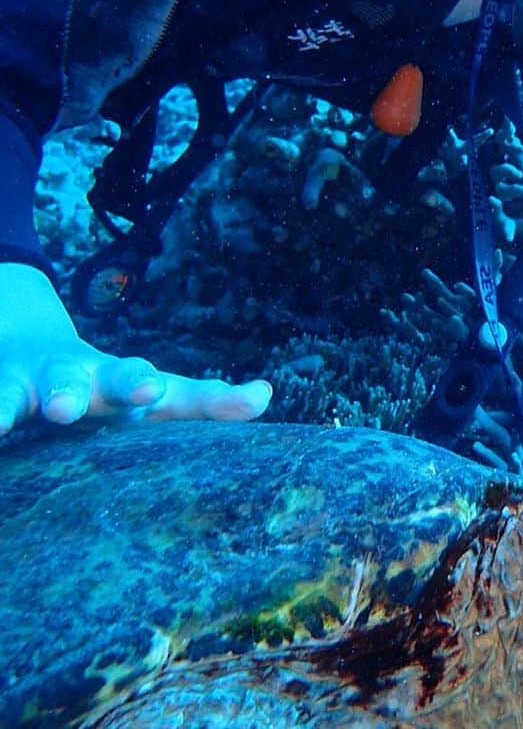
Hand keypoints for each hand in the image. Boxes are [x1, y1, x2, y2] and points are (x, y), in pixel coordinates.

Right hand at [0, 263, 271, 434]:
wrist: (17, 345)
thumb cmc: (95, 389)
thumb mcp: (141, 400)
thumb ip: (201, 403)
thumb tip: (265, 394)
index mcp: (134, 389)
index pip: (188, 396)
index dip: (218, 400)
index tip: (256, 397)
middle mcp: (94, 378)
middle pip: (120, 377)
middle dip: (135, 382)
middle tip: (149, 390)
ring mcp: (38, 382)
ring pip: (45, 387)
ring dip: (51, 397)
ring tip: (48, 411)